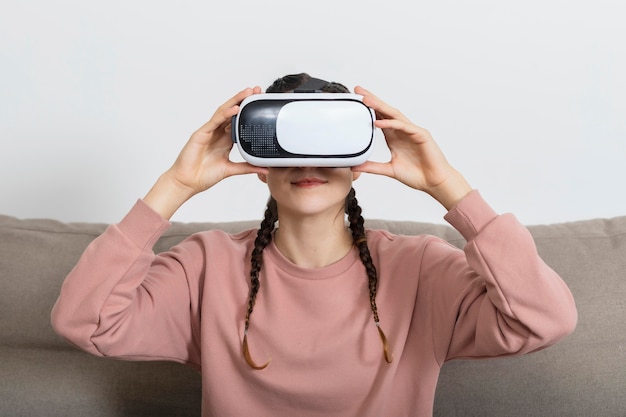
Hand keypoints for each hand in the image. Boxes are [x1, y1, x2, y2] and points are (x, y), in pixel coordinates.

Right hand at [144, 87, 268, 218]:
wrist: (187, 183)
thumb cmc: (204, 175)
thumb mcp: (231, 170)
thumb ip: (248, 167)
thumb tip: (265, 169)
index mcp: (225, 140)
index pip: (239, 120)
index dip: (249, 111)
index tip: (260, 102)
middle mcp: (218, 133)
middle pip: (232, 112)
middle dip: (244, 100)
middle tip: (257, 90)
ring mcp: (209, 132)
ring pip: (223, 112)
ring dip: (236, 101)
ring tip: (247, 93)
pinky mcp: (201, 134)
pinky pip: (214, 121)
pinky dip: (225, 114)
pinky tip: (234, 108)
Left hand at [352, 86, 471, 209]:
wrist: (434, 182)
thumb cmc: (416, 175)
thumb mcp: (389, 170)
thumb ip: (372, 167)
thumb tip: (355, 167)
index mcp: (394, 137)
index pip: (379, 117)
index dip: (368, 108)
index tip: (356, 100)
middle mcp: (402, 131)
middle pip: (385, 111)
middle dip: (372, 100)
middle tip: (358, 90)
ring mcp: (411, 131)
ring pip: (394, 115)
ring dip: (380, 106)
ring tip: (366, 99)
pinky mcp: (420, 135)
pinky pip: (403, 126)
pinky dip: (391, 123)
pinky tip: (378, 122)